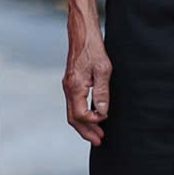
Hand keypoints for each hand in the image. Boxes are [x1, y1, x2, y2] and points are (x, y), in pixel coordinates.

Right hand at [63, 22, 111, 145]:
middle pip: (73, 118)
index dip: (93, 121)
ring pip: (72, 113)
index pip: (81, 114)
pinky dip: (81, 115)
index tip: (105, 120)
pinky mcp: (71, 83)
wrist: (82, 33)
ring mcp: (68, 86)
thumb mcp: (103, 70)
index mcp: (75, 87)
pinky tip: (91, 117)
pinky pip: (74, 105)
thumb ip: (102, 92)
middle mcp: (68, 89)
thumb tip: (103, 111)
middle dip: (86, 132)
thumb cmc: (93, 48)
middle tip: (99, 141)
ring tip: (96, 134)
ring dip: (84, 125)